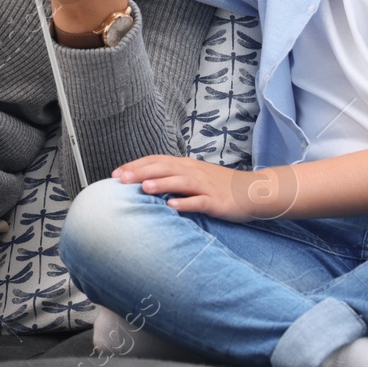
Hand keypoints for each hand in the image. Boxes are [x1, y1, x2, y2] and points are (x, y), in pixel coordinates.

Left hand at [112, 155, 266, 220]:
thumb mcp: (193, 176)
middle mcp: (193, 172)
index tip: (116, 174)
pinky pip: (199, 201)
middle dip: (141, 172)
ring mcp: (205, 186)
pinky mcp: (216, 201)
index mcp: (185, 165)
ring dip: (162, 184)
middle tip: (121, 179)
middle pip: (165, 167)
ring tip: (144, 188)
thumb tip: (144, 182)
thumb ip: (172, 177)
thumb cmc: (218, 186)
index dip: (136, 165)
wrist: (251, 190)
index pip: (156, 160)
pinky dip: (186, 203)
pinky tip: (172, 207)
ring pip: (181, 182)